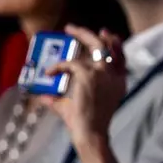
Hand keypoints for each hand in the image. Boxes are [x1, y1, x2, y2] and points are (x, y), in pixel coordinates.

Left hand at [43, 27, 126, 162]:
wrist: (90, 133)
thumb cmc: (85, 124)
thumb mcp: (75, 107)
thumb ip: (61, 98)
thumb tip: (42, 95)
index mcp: (118, 83)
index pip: (120, 58)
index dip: (114, 45)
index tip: (106, 35)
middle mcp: (114, 75)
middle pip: (108, 46)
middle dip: (95, 34)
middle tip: (80, 29)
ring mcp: (102, 73)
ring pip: (95, 44)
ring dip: (80, 35)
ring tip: (69, 30)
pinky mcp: (88, 75)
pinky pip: (70, 63)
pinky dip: (58, 66)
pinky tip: (49, 72)